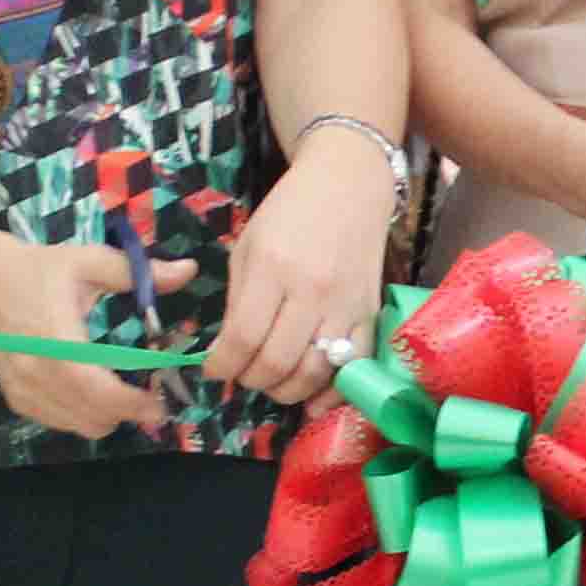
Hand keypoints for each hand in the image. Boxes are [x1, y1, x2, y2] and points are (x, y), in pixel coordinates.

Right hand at [0, 237, 193, 441]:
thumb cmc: (36, 270)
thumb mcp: (88, 262)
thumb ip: (138, 273)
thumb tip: (188, 270)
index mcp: (55, 339)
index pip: (95, 388)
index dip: (131, 403)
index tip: (161, 401)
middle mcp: (36, 372)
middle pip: (92, 416)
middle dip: (128, 411)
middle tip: (152, 396)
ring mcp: (24, 390)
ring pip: (78, 425)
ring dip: (107, 416)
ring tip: (124, 394)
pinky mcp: (16, 399)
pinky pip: (58, 422)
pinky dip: (81, 416)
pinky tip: (92, 394)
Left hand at [209, 146, 392, 405]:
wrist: (349, 184)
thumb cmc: (289, 212)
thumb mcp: (248, 246)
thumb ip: (237, 301)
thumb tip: (226, 353)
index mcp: (273, 268)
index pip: (242, 337)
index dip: (222, 366)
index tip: (214, 370)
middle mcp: (312, 290)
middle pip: (277, 362)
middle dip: (251, 380)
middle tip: (243, 375)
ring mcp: (346, 304)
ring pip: (315, 371)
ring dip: (286, 391)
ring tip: (272, 383)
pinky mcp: (371, 312)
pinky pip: (355, 365)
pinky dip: (333, 392)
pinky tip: (312, 400)